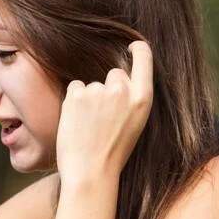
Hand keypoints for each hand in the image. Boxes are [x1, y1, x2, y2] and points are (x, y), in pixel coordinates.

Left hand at [55, 40, 153, 182]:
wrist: (91, 172)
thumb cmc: (113, 153)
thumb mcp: (134, 124)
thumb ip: (130, 99)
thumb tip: (120, 77)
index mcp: (143, 99)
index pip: (144, 58)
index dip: (138, 48)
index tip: (132, 45)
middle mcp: (122, 90)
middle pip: (115, 73)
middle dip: (108, 87)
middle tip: (103, 117)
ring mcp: (99, 91)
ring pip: (92, 84)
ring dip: (88, 99)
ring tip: (89, 126)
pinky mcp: (77, 94)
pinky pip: (75, 87)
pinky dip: (73, 101)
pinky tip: (76, 121)